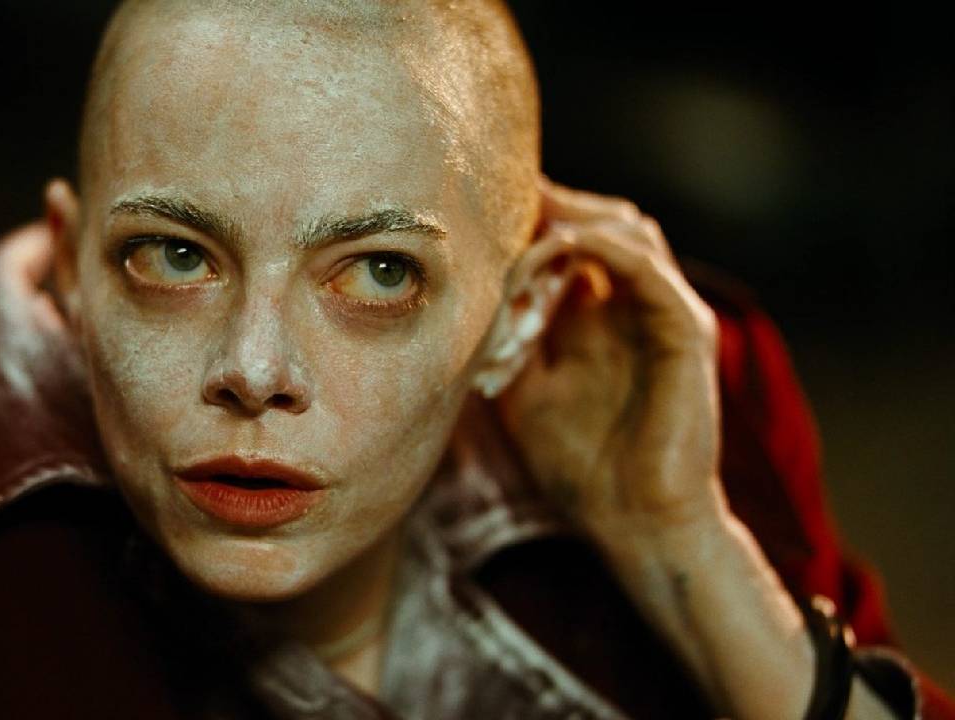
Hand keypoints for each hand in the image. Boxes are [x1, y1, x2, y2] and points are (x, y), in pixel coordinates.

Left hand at [493, 175, 725, 541]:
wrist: (635, 524)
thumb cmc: (582, 467)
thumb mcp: (523, 392)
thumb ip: (508, 341)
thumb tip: (463, 298)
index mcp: (602, 317)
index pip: (572, 241)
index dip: (530, 220)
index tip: (476, 208)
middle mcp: (636, 306)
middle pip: (601, 222)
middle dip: (550, 206)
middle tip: (497, 197)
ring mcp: (665, 315)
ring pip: (628, 231)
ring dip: (573, 221)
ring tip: (526, 221)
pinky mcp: (687, 333)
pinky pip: (649, 271)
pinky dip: (606, 248)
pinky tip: (563, 244)